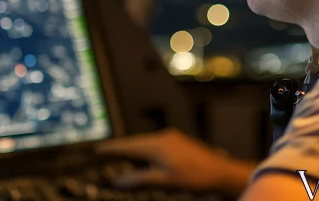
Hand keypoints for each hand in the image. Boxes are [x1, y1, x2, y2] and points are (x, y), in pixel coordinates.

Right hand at [95, 127, 256, 196]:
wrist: (221, 172)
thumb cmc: (193, 178)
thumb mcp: (163, 182)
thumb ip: (138, 180)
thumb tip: (116, 180)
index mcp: (156, 145)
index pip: (128, 146)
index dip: (112, 149)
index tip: (97, 150)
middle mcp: (163, 137)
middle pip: (136, 143)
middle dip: (121, 149)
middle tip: (107, 153)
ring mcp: (172, 138)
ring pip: (147, 143)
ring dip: (135, 150)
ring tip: (123, 156)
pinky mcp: (180, 142)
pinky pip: (157, 144)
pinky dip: (147, 151)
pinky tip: (147, 158)